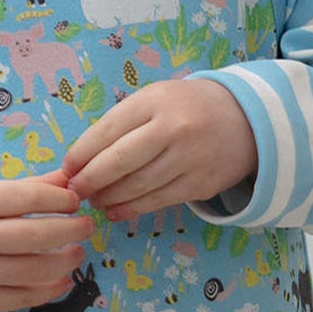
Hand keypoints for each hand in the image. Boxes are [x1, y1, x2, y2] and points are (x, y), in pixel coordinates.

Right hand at [0, 169, 94, 311]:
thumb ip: (26, 188)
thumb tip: (69, 180)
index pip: (27, 198)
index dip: (59, 199)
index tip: (74, 201)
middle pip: (36, 235)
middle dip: (71, 230)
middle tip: (86, 227)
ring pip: (36, 270)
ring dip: (66, 261)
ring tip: (77, 253)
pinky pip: (26, 297)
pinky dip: (52, 289)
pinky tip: (63, 279)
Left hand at [61, 78, 257, 220]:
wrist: (245, 119)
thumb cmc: (185, 109)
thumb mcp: (154, 100)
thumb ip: (120, 124)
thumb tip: (79, 161)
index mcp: (155, 101)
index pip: (107, 130)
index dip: (81, 154)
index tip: (67, 169)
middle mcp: (173, 128)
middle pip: (120, 161)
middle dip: (91, 180)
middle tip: (75, 191)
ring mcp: (190, 158)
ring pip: (138, 185)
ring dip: (109, 198)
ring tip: (95, 201)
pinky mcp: (201, 184)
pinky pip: (158, 201)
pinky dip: (132, 209)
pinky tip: (116, 211)